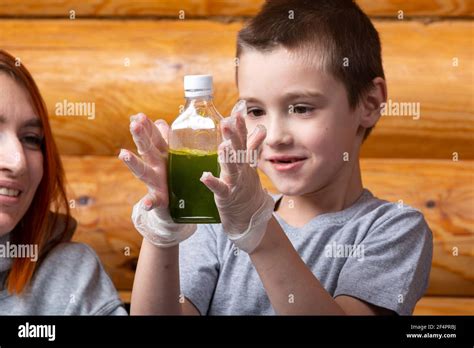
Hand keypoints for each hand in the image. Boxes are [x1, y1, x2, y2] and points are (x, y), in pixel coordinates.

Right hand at [119, 113, 195, 246]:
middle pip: (146, 149)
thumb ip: (163, 139)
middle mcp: (155, 166)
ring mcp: (155, 183)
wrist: (172, 205)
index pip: (152, 137)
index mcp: (160, 154)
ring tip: (123, 154)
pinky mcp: (160, 200)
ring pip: (144, 172)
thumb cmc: (169, 176)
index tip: (139, 115)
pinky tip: (146, 204)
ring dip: (134, 163)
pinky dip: (149, 203)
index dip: (146, 126)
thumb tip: (158, 121)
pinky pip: (154, 202)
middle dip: (140, 137)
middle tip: (134, 124)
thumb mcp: (167, 156)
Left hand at [199, 100, 274, 252]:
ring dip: (227, 157)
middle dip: (234, 136)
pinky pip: (220, 189)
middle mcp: (241, 170)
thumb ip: (252, 146)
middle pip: (238, 151)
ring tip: (223, 145)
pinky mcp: (227, 197)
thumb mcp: (249, 166)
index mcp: (243, 161)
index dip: (241, 125)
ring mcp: (235, 183)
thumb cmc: (246, 188)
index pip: (243, 140)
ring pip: (232, 168)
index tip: (238, 108)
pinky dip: (212, 183)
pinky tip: (204, 176)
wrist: (250, 216)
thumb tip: (260, 128)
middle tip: (228, 121)